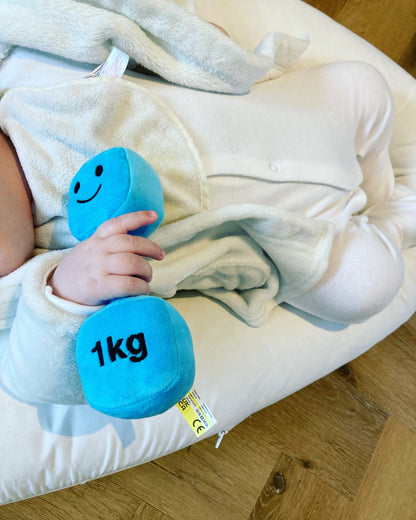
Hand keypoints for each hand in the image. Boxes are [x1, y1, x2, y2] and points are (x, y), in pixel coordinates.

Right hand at [49, 211, 164, 305]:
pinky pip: (128, 284)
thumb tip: (139, 245)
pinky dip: (140, 288)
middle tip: (160, 256)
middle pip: (131, 243)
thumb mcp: (90, 249)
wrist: (57, 290)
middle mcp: (98, 250)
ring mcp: (98, 268)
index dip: (138, 217)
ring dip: (146, 271)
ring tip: (147, 278)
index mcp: (97, 239)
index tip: (154, 216)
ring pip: (132, 262)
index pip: (118, 223)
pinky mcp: (99, 287)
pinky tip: (142, 290)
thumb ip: (109, 244)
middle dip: (151, 248)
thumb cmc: (82, 270)